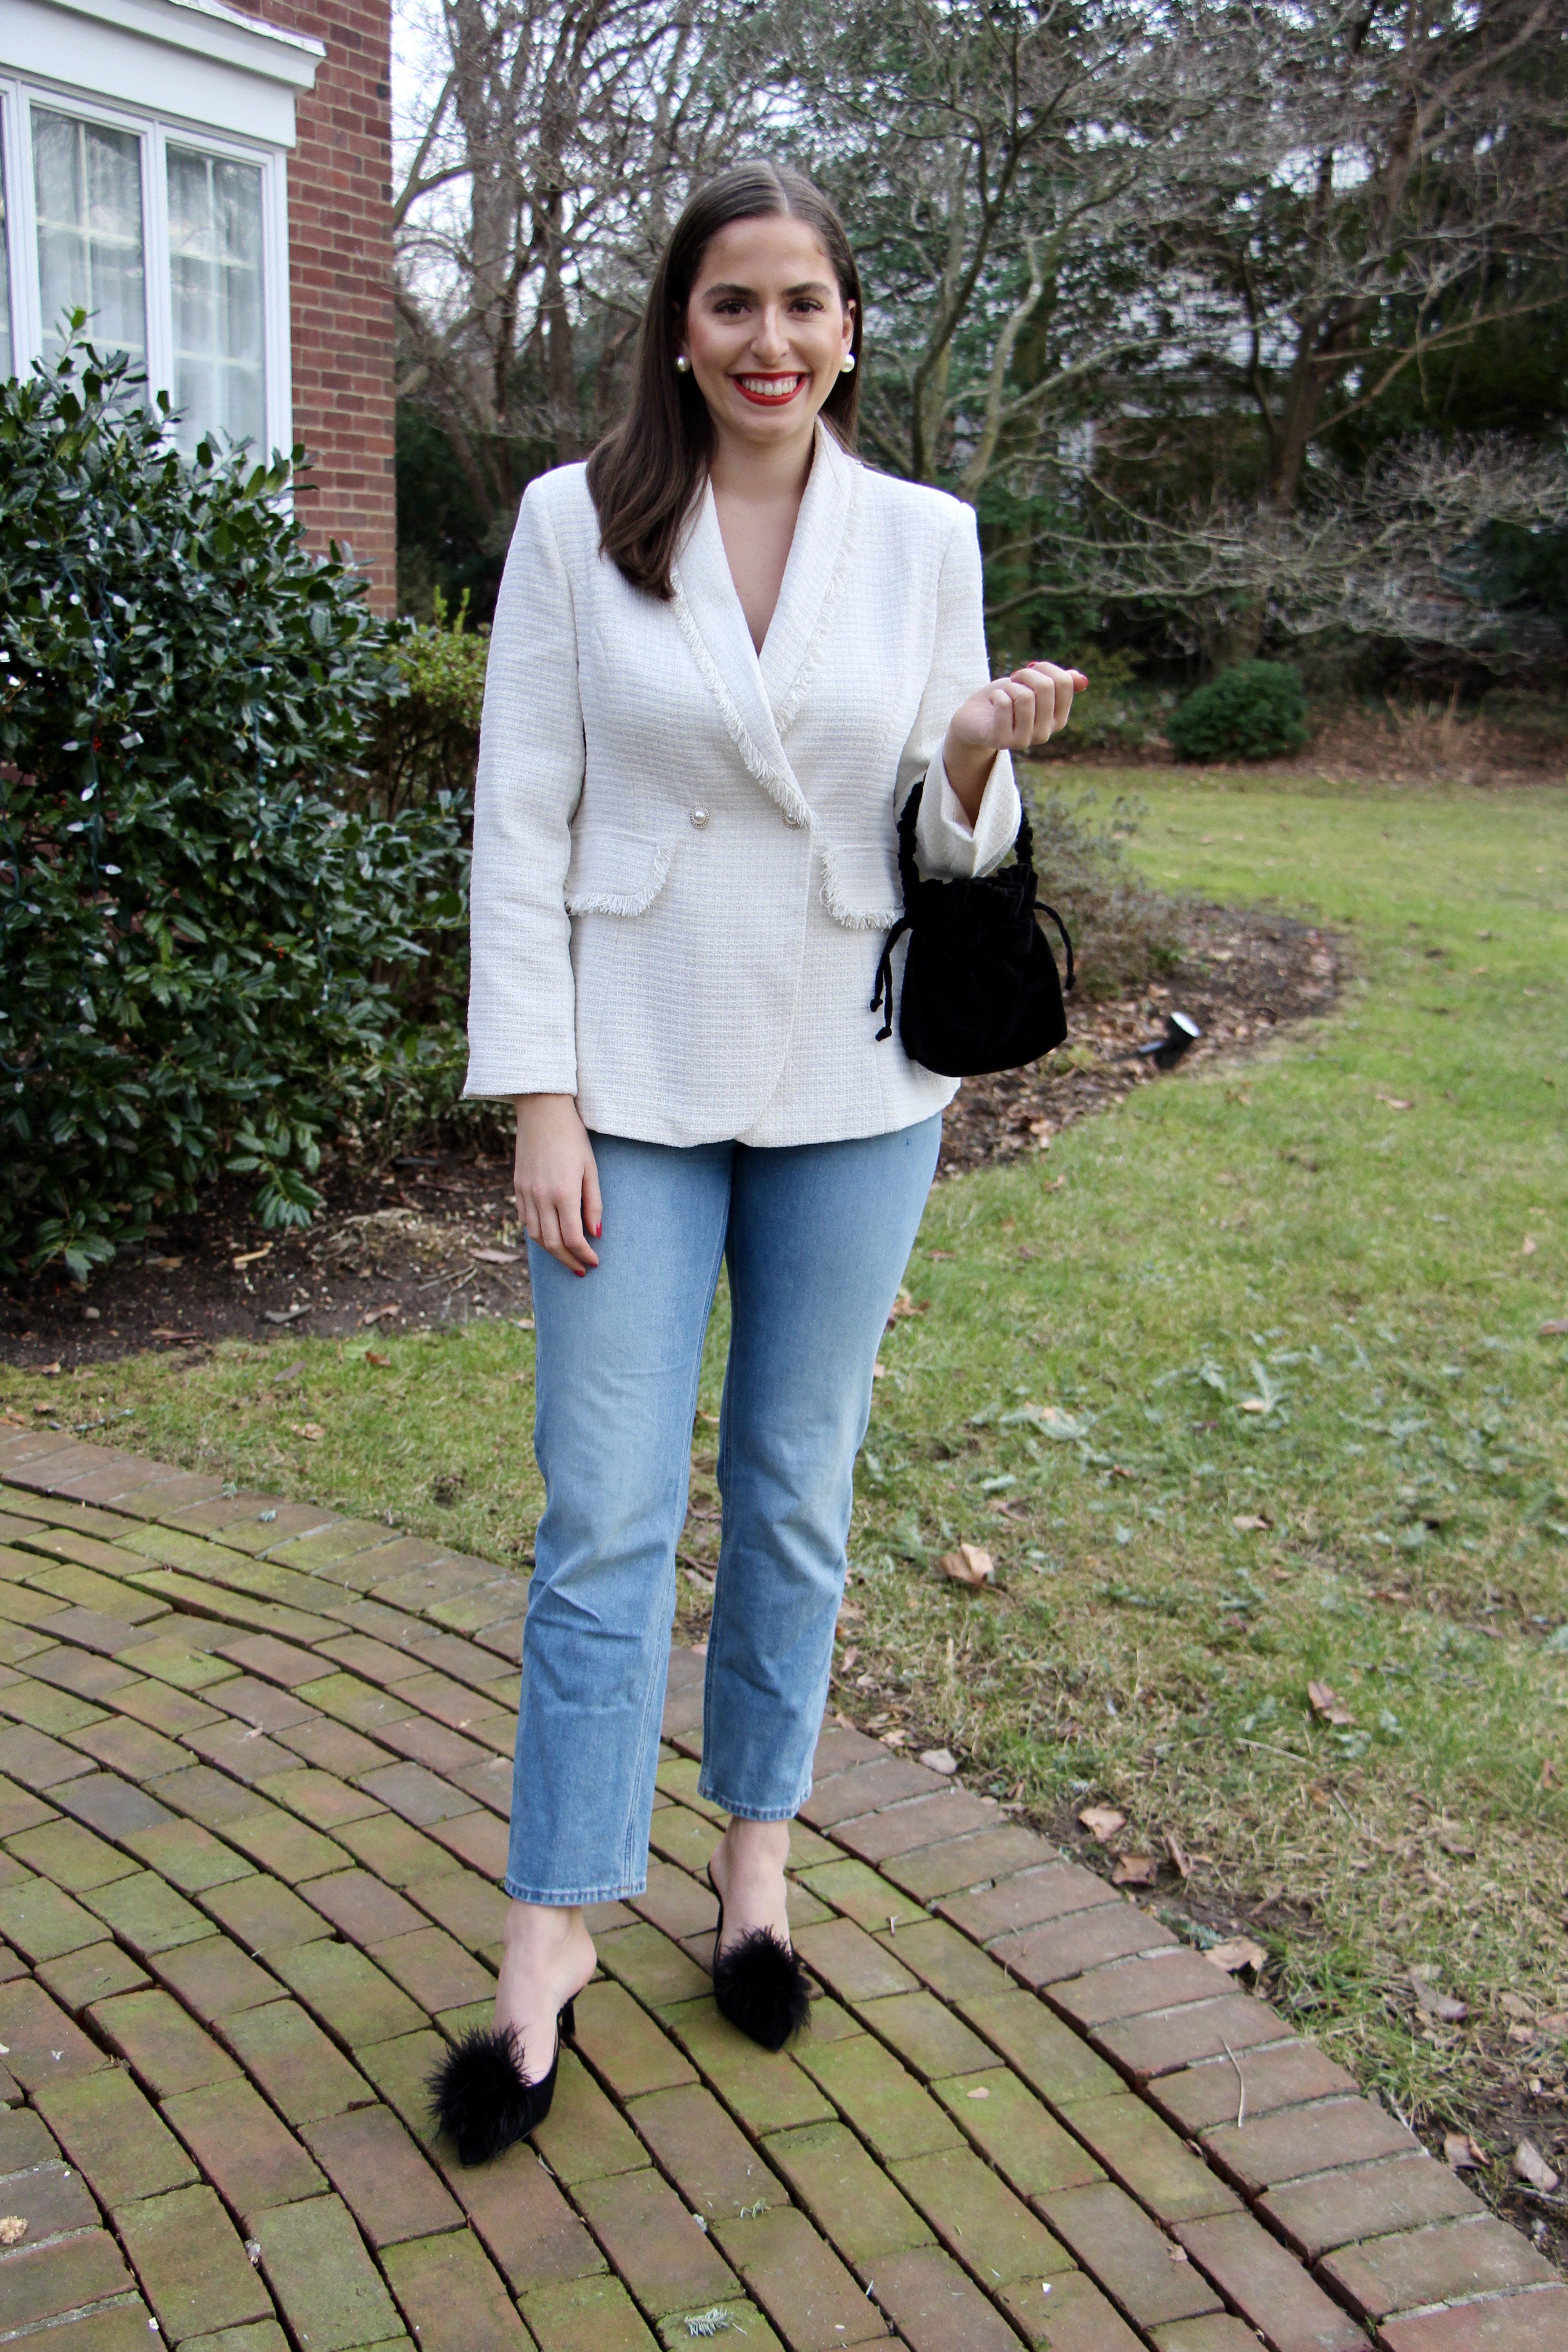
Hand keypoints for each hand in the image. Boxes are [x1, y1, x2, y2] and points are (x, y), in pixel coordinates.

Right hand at [513, 1095, 601, 1275]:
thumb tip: (596, 1234)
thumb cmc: (573, 1138)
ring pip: (535, 1235)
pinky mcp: (517, 1186)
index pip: (572, 1238)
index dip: (584, 1255)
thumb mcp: (591, 1169)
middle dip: (568, 1260)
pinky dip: (537, 1233)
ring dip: (551, 1251)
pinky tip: (549, 1234)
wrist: (542, 1112)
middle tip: (580, 1269)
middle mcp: (541, 1197)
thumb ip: (593, 1203)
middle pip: (552, 1243)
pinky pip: (525, 1219)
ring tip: (566, 1256)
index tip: (594, 1262)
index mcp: (563, 1193)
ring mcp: (525, 1192)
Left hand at [943, 662, 1088, 820]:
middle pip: (1045, 687)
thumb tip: (1081, 679)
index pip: (1065, 683)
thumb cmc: (1006, 700)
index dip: (1046, 668)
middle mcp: (1045, 733)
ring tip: (1003, 693)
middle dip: (1025, 674)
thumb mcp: (1032, 687)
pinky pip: (1004, 704)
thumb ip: (1057, 684)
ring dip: (1009, 687)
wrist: (974, 719)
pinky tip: (993, 701)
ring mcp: (1025, 740)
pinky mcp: (1002, 740)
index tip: (1031, 670)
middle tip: (1014, 680)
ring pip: (1025, 697)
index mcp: (1058, 719)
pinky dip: (996, 695)